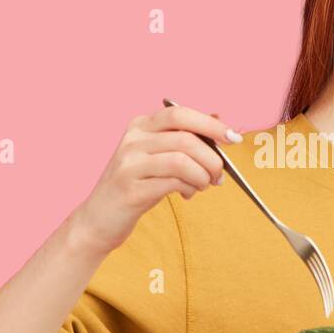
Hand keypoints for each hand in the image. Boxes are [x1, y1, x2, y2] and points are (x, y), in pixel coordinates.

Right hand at [70, 103, 240, 258]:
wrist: (99, 219)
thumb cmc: (136, 185)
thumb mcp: (157, 156)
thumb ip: (183, 137)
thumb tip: (219, 117)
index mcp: (139, 125)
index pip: (180, 113)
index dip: (211, 124)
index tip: (234, 138)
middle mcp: (132, 140)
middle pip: (185, 138)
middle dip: (212, 157)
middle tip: (219, 175)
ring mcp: (129, 164)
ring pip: (182, 160)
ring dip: (202, 176)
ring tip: (202, 186)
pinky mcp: (131, 189)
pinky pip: (174, 183)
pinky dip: (190, 188)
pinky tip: (187, 194)